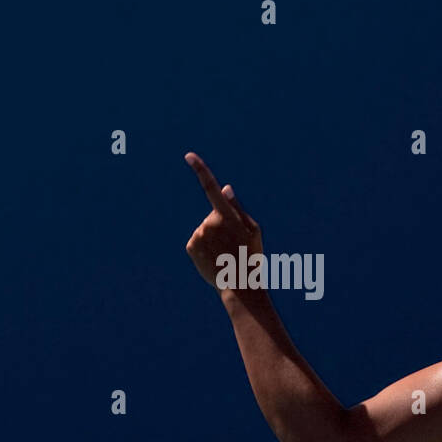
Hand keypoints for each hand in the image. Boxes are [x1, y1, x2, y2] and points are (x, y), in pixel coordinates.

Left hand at [184, 152, 262, 289]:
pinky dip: (204, 246)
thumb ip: (236, 207)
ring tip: (225, 253)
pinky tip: (214, 257)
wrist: (239, 285)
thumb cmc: (250, 255)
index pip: (211, 188)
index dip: (200, 170)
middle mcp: (209, 223)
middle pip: (213, 215)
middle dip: (221, 224)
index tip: (189, 156)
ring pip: (205, 228)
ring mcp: (198, 234)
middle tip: (233, 243)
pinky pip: (198, 239)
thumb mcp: (252, 228)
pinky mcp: (191, 246)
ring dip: (213, 236)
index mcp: (227, 216)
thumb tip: (224, 188)